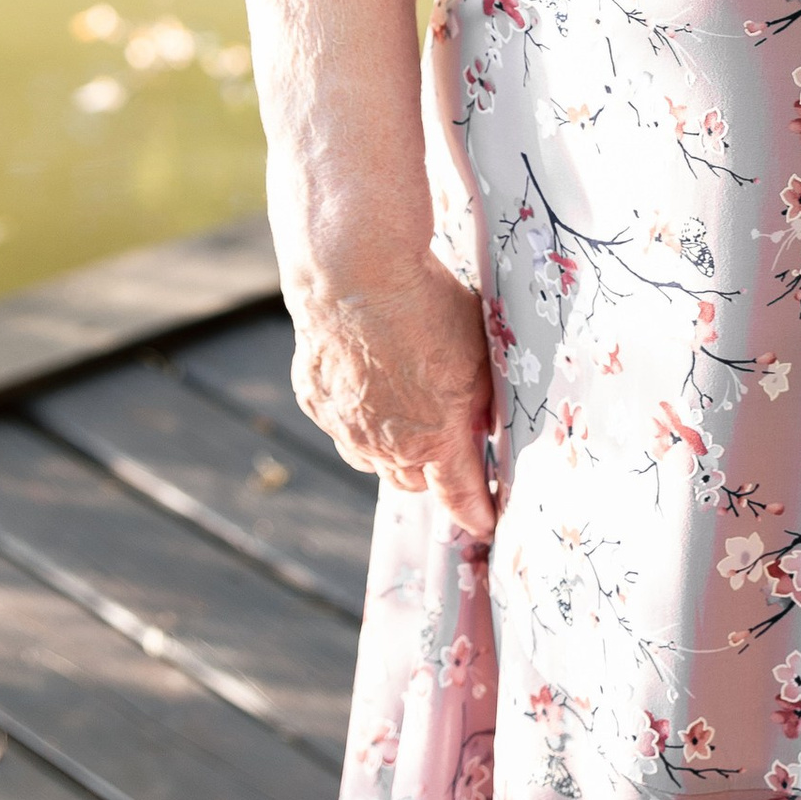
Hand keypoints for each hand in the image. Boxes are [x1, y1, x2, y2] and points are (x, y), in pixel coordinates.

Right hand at [289, 248, 498, 539]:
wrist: (354, 275)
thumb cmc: (426, 304)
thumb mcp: (477, 349)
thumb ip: (480, 396)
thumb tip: (482, 422)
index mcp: (436, 435)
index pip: (459, 492)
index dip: (475, 512)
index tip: (485, 524)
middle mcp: (387, 444)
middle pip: (412, 482)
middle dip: (433, 475)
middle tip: (446, 453)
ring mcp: (345, 428)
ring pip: (373, 459)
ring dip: (393, 451)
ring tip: (406, 418)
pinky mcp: (316, 403)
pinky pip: (342, 427)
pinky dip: (358, 417)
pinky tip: (367, 383)